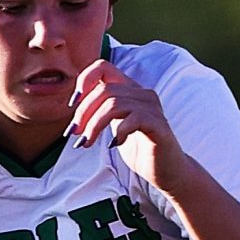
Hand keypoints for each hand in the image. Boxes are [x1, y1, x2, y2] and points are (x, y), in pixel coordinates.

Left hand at [69, 60, 188, 189]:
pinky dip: (118, 132)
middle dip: (83, 113)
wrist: (167, 172)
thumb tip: (75, 105)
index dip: (84, 81)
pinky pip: (133, 119)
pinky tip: (114, 145)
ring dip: (94, 125)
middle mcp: (142, 93)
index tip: (73, 104)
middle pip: (104, 90)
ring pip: (114, 104)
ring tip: (86, 143)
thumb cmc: (139, 149)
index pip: (102, 67)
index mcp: (129, 89)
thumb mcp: (115, 124)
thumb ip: (101, 110)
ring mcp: (152, 107)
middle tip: (75, 134)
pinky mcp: (159, 124)